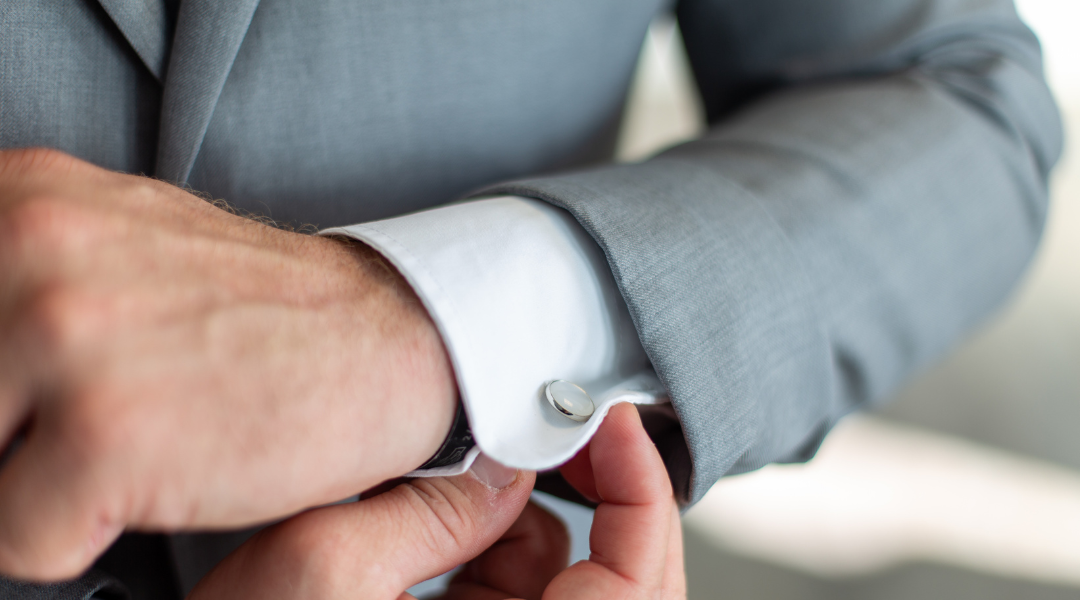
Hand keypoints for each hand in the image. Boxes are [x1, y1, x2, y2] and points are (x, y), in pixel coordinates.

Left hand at [0, 149, 457, 579]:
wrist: (389, 339)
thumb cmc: (259, 309)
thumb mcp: (112, 248)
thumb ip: (10, 283)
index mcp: (15, 198)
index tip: (35, 401)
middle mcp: (26, 247)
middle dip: (8, 439)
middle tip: (96, 419)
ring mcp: (66, 338)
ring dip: (37, 487)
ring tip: (128, 444)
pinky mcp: (108, 435)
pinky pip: (16, 542)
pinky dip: (79, 536)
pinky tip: (160, 478)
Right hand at [192, 403, 685, 599]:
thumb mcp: (318, 569)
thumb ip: (425, 512)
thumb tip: (508, 464)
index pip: (635, 586)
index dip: (643, 493)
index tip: (612, 422)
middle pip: (621, 582)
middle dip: (601, 496)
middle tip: (567, 427)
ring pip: (565, 579)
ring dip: (536, 514)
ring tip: (480, 468)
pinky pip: (516, 587)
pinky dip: (499, 538)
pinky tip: (456, 507)